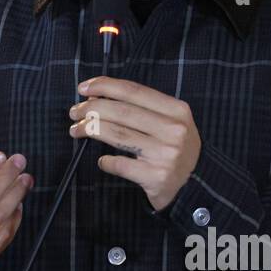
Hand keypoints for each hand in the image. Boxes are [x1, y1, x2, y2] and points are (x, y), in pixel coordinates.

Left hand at [69, 76, 200, 213]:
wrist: (196, 184)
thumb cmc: (174, 148)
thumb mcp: (171, 121)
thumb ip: (142, 108)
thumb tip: (97, 96)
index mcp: (177, 110)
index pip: (134, 91)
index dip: (105, 86)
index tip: (84, 88)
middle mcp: (174, 130)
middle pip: (121, 112)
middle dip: (91, 108)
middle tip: (74, 112)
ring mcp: (166, 154)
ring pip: (117, 134)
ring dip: (90, 129)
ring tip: (76, 129)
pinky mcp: (156, 177)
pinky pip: (120, 164)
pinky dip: (105, 161)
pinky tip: (101, 160)